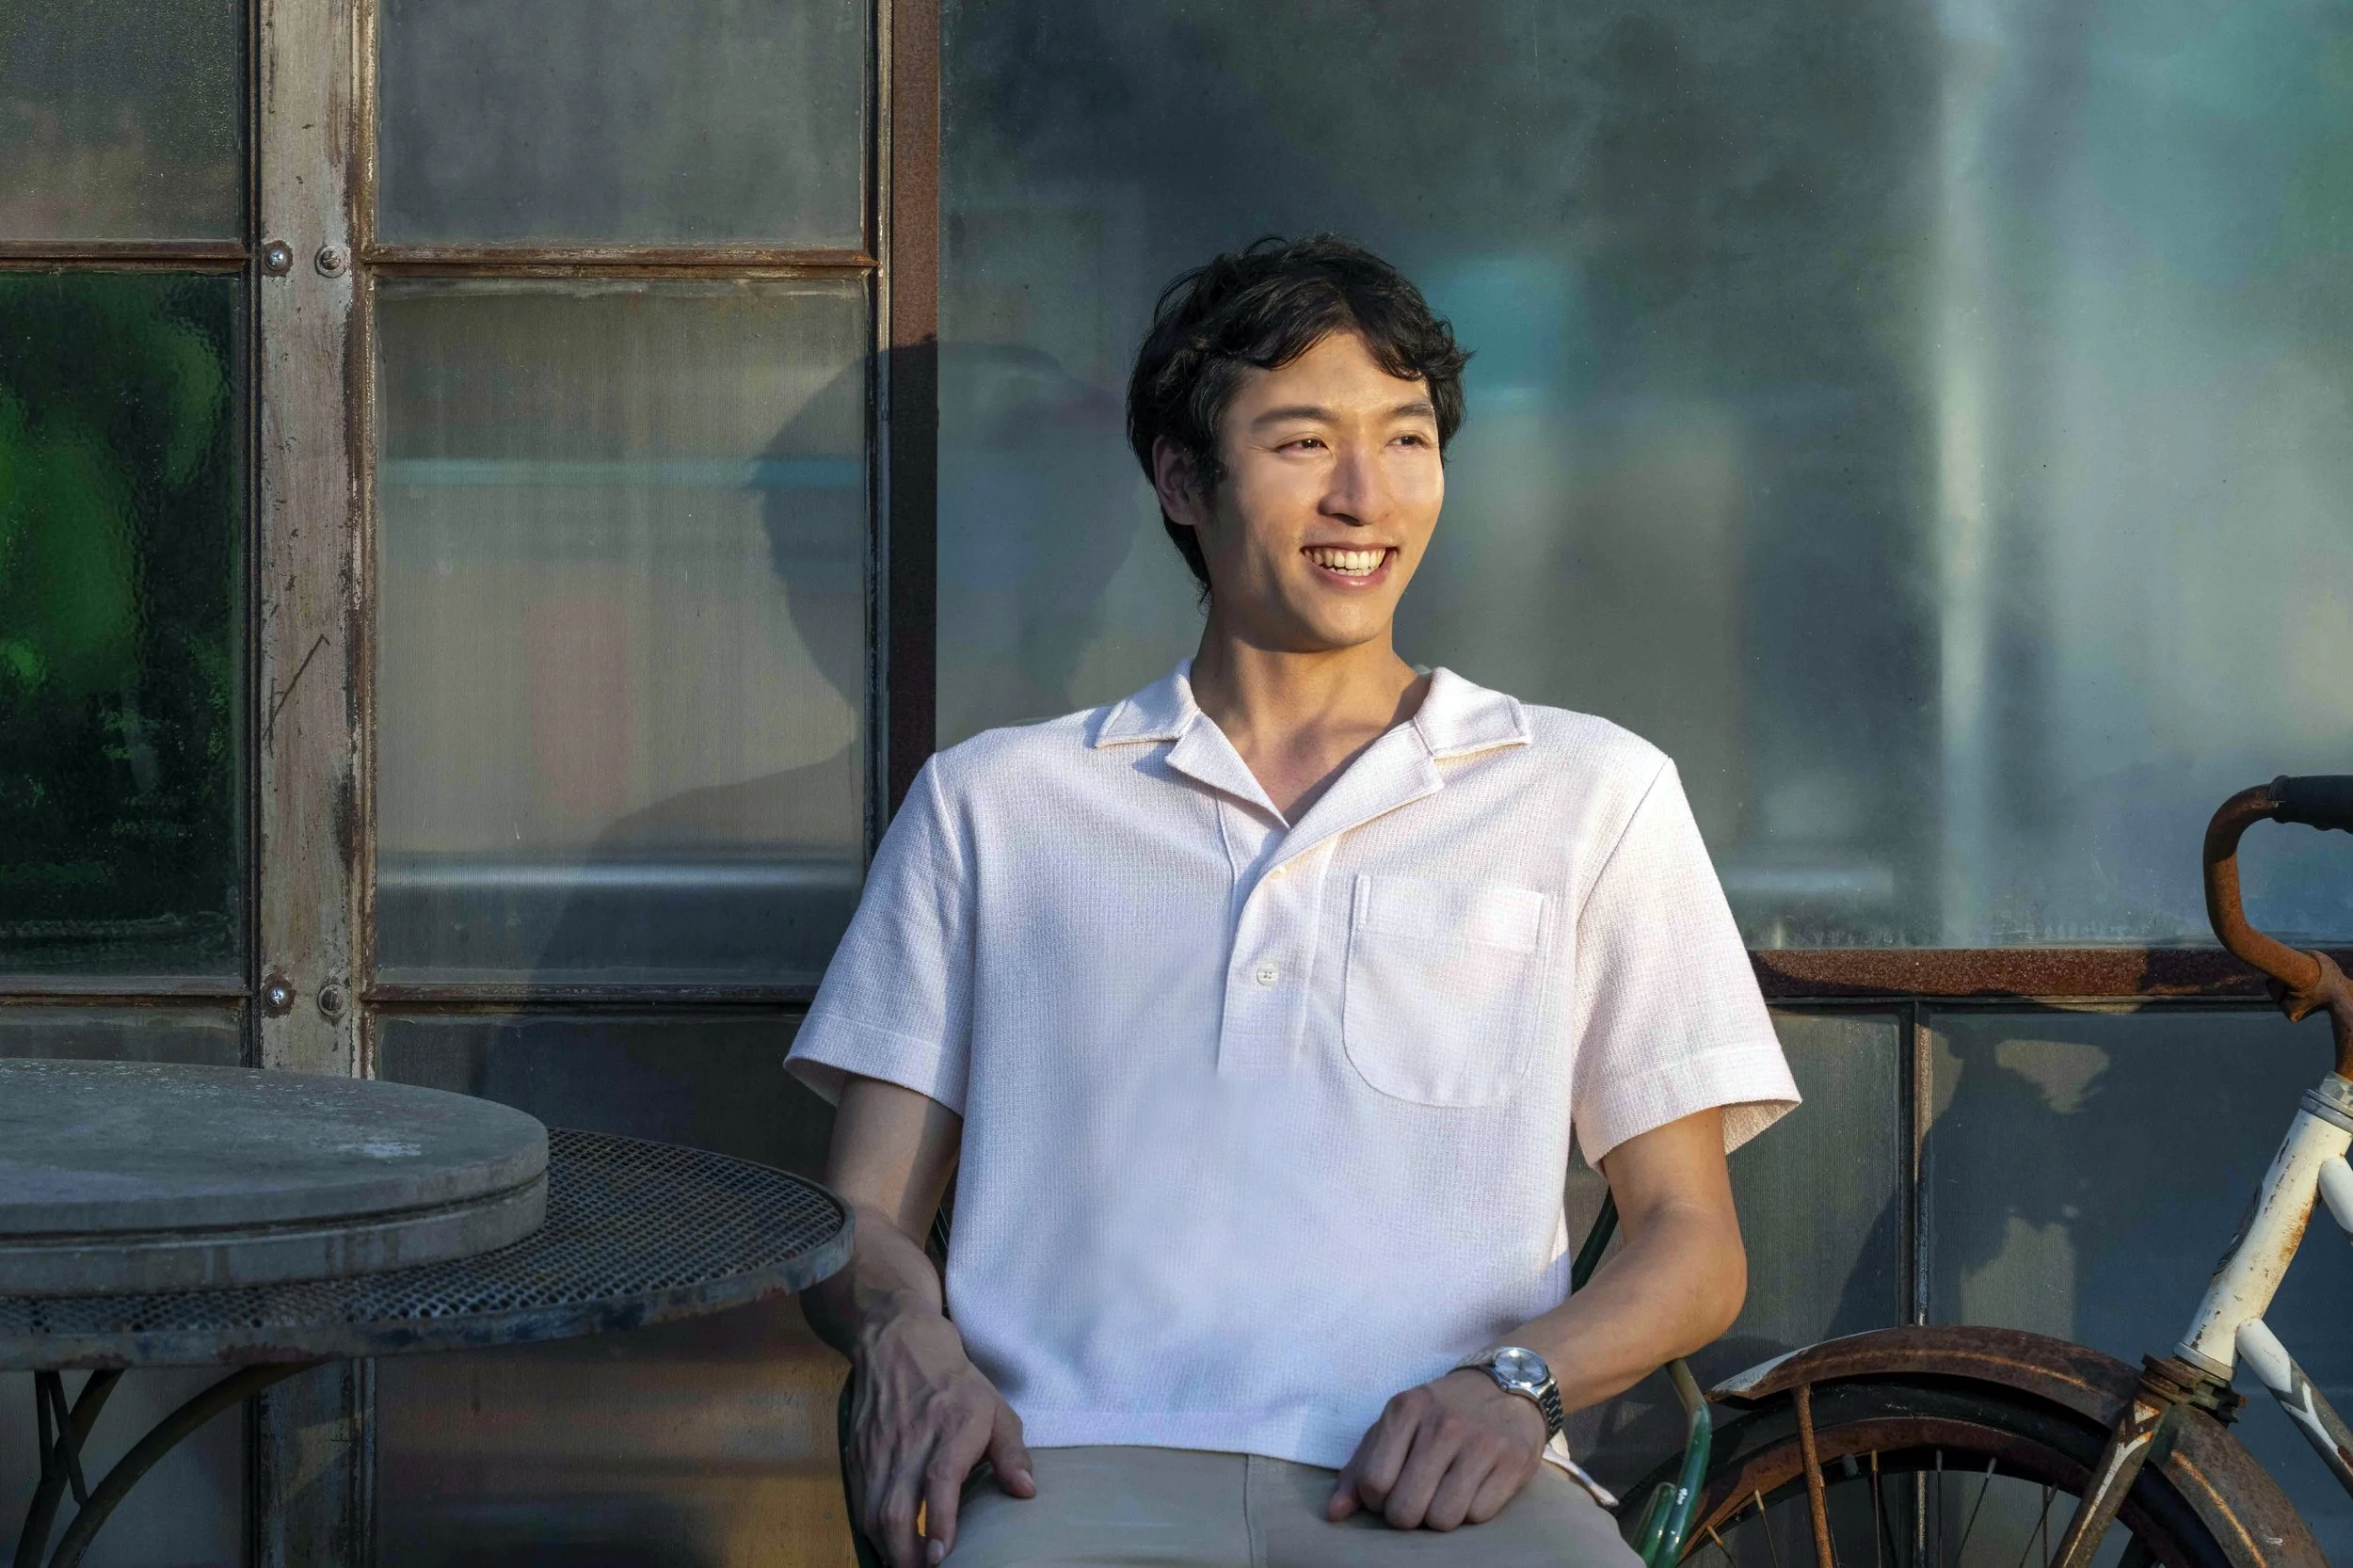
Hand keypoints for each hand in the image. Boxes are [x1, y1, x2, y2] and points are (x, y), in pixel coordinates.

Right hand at [848, 1308, 1035, 1566]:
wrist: (897, 1345)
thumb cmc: (954, 1383)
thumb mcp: (995, 1408)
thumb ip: (1012, 1452)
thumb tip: (1026, 1491)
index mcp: (951, 1429)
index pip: (939, 1480)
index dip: (938, 1520)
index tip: (941, 1553)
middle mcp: (910, 1442)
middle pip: (895, 1508)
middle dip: (906, 1553)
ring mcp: (878, 1450)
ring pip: (872, 1511)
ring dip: (887, 1547)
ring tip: (906, 1566)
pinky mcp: (858, 1455)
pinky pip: (858, 1502)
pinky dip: (870, 1529)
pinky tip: (886, 1544)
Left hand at [1328, 1368, 1547, 1530]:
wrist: (1507, 1384)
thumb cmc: (1440, 1412)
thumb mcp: (1396, 1425)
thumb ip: (1359, 1468)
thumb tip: (1335, 1514)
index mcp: (1405, 1409)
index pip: (1373, 1482)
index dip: (1377, 1500)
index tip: (1390, 1489)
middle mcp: (1442, 1424)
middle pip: (1406, 1510)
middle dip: (1407, 1516)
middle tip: (1418, 1498)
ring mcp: (1480, 1443)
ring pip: (1442, 1519)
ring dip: (1440, 1517)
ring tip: (1445, 1494)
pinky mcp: (1513, 1462)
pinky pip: (1478, 1516)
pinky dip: (1472, 1512)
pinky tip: (1474, 1488)